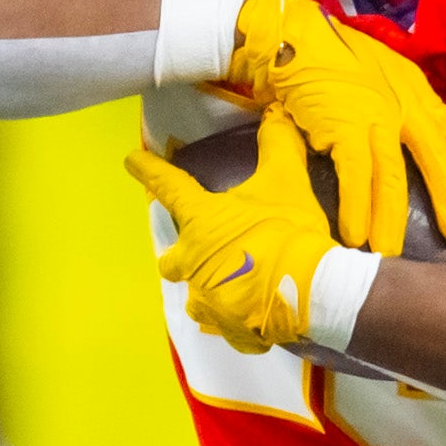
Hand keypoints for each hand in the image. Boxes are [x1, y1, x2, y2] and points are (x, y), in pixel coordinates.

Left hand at [131, 109, 338, 352]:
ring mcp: (208, 301)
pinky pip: (228, 326)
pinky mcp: (229, 330)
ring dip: (212, 291)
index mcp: (201, 223)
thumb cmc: (289, 231)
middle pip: (171, 262)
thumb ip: (278, 146)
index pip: (168, 188)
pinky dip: (241, 319)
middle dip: (181, 258)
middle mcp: (193, 264)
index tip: (131, 161)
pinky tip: (261, 311)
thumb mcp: (286, 181)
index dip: (149, 170)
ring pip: (197, 299)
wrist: (314, 289)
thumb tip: (275, 115)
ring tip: (239, 287)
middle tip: (207, 253)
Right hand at [222, 0, 445, 253]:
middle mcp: (403, 105)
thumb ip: (401, 100)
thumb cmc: (332, 55)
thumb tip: (410, 132)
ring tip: (390, 252)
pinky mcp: (344, 128)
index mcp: (414, 92)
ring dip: (391, 219)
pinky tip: (356, 234)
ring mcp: (375, 117)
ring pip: (393, 178)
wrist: (292, 37)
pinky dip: (356, 208)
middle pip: (435, 159)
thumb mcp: (381, 70)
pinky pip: (356, 177)